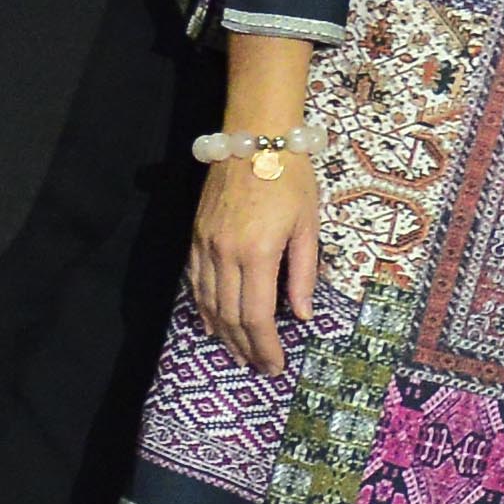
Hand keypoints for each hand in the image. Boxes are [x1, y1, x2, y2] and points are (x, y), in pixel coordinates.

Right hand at [188, 144, 321, 366]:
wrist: (255, 137)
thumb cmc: (291, 178)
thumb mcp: (308, 225)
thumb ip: (303, 273)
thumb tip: (301, 315)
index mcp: (258, 253)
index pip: (258, 316)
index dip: (265, 346)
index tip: (274, 366)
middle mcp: (225, 253)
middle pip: (231, 315)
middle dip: (245, 347)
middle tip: (259, 367)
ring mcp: (205, 244)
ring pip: (209, 302)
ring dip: (223, 333)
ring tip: (238, 353)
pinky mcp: (196, 235)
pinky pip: (195, 281)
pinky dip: (203, 307)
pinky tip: (212, 323)